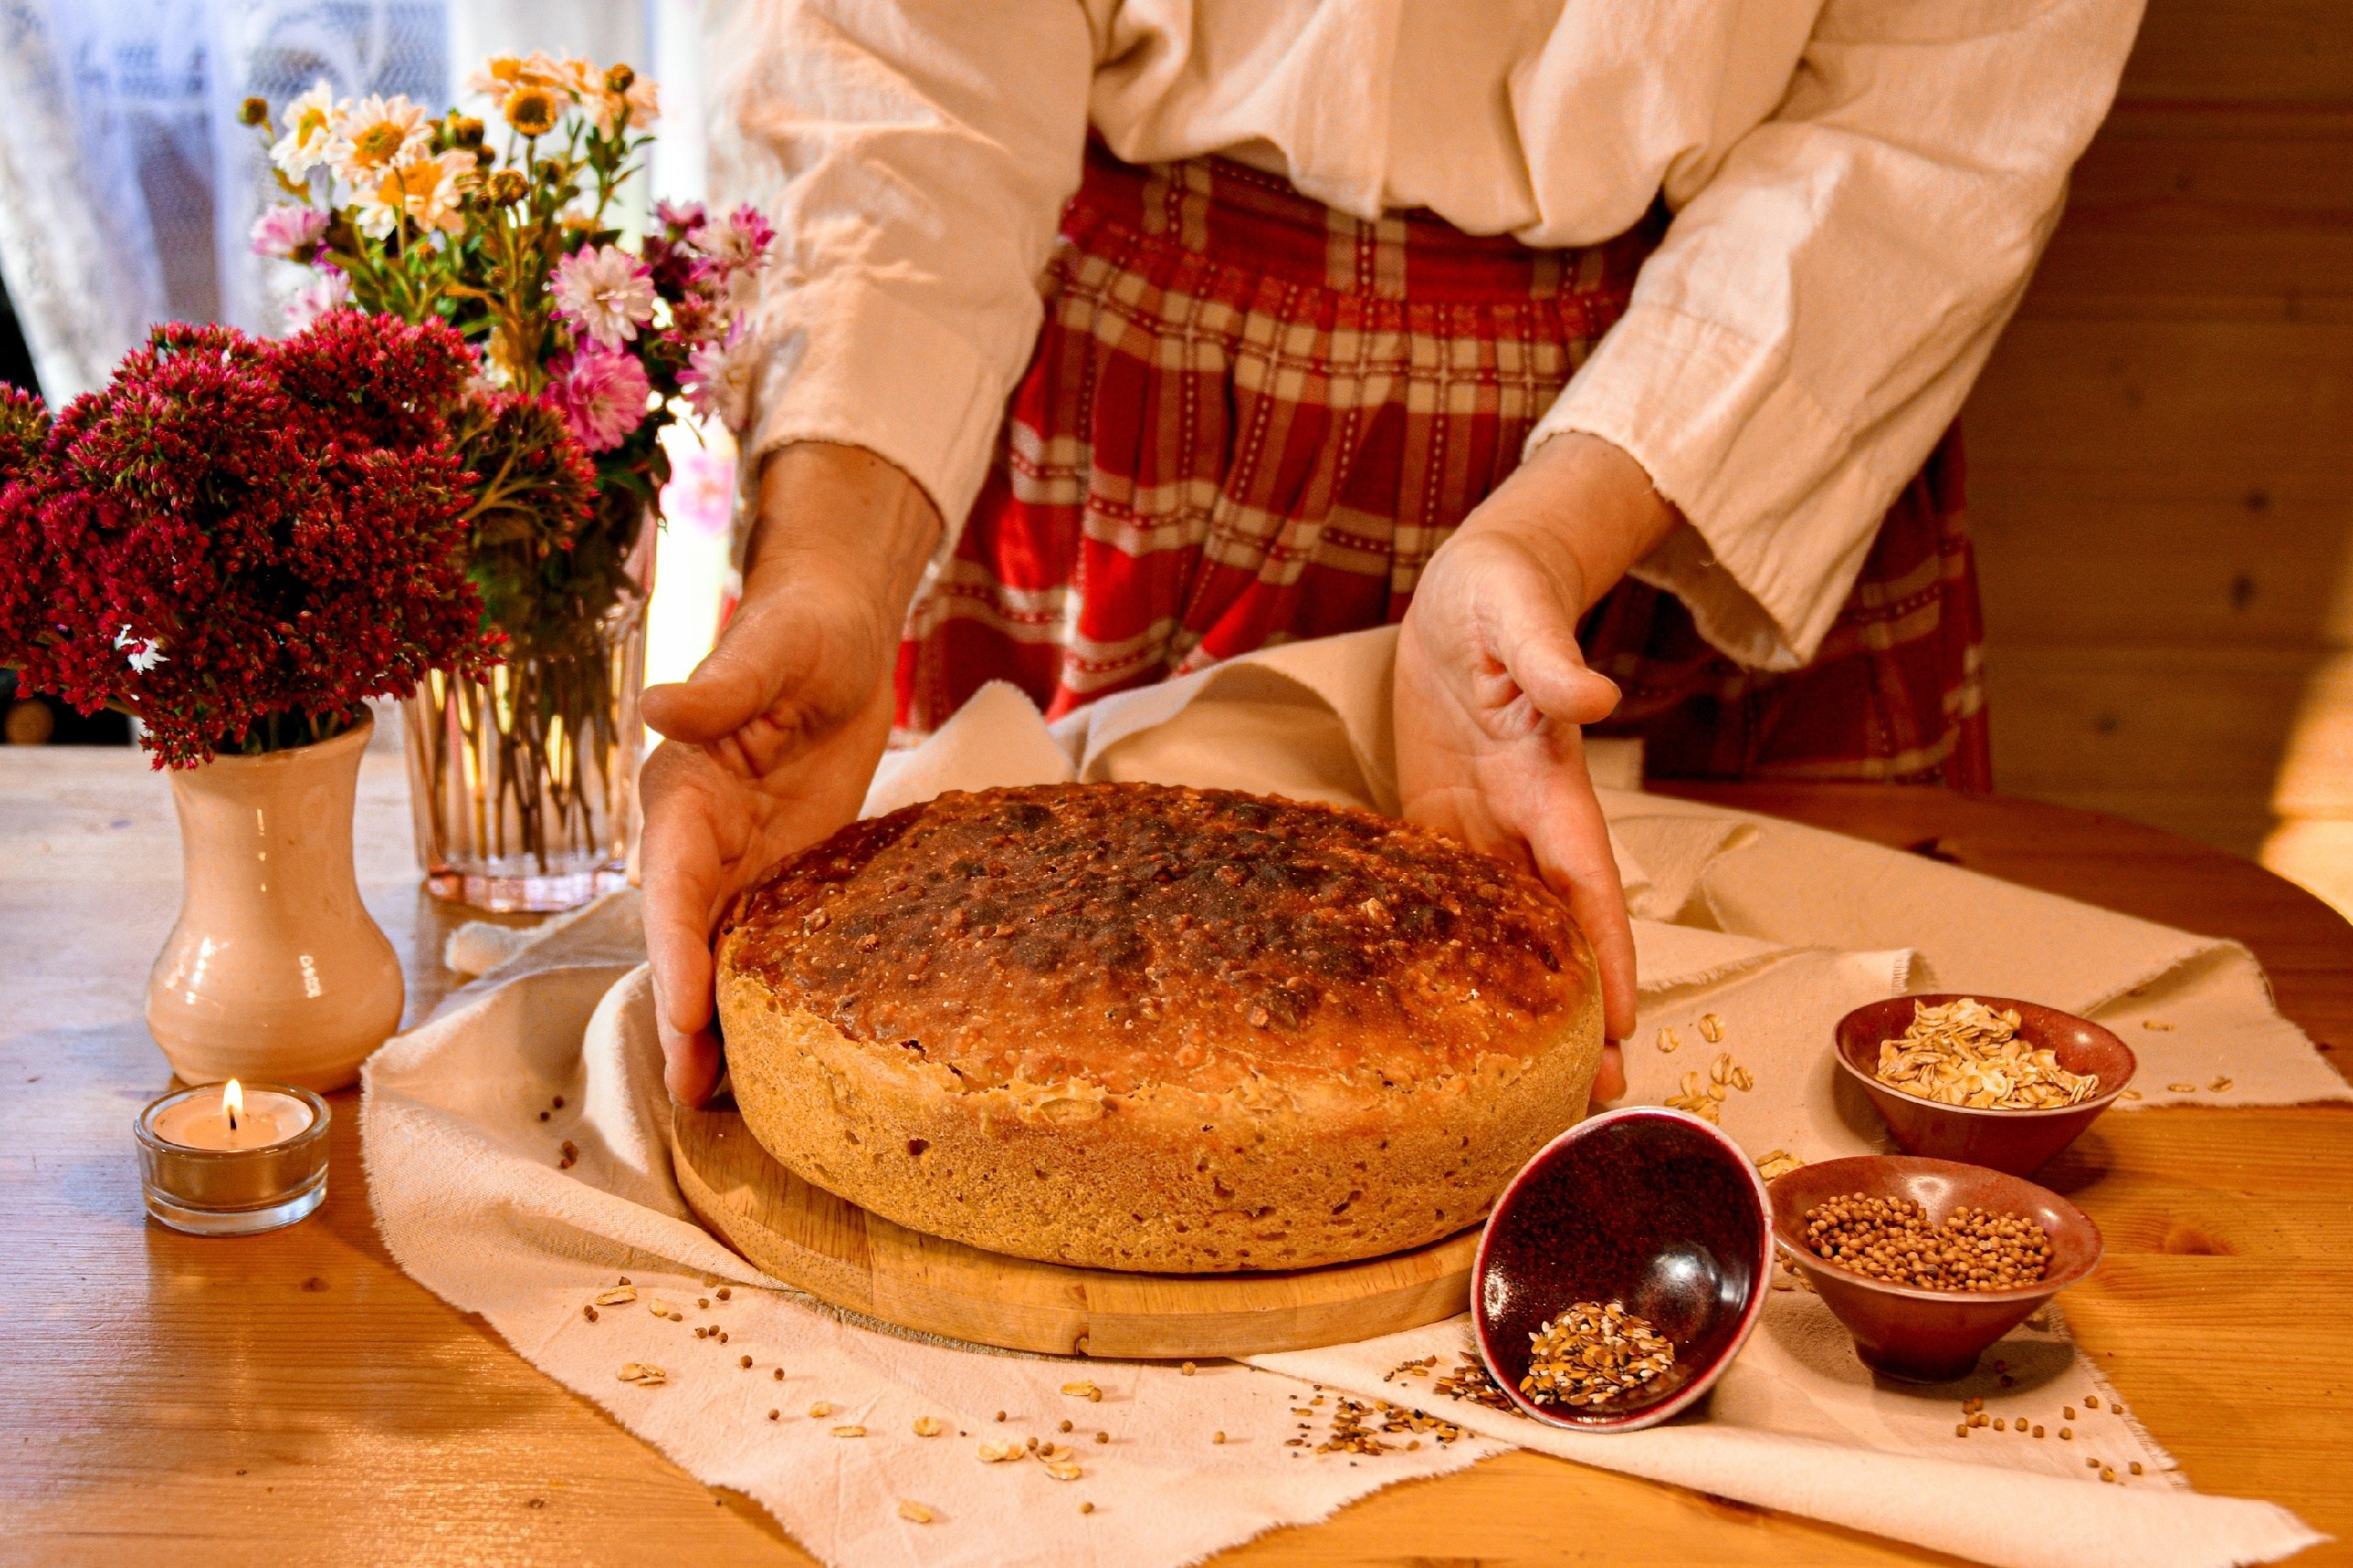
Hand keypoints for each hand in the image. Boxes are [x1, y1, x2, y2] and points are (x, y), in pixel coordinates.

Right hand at [639, 443, 940, 1103]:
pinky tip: (775, 1054)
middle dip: (681, 1015)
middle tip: (692, 1093)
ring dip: (714, 1024)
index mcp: (684, 791)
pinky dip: (761, 997)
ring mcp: (740, 861)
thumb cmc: (804, 631)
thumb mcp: (773, 649)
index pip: (671, 884)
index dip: (673, 951)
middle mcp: (699, 838)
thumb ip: (722, 686)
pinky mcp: (783, 871)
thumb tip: (656, 703)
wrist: (840, 633)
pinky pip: (763, 942)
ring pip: (715, 954)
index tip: (682, 1012)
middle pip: (682, 939)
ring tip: (721, 1103)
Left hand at [1393, 434, 1679, 1102]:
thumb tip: (1595, 695)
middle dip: (1578, 1023)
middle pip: (1560, 941)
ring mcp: (1484, 832)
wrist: (1469, 591)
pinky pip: (1445, 908)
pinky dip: (1449, 969)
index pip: (1588, 891)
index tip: (1620, 1033)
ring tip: (1522, 1098)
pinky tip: (1439, 1023)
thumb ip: (1553, 658)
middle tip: (1585, 1110)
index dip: (1606, 963)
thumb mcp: (1522, 615)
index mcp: (1551, 788)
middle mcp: (1525, 825)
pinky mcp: (1440, 826)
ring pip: (1507, 943)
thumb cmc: (1501, 596)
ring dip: (1519, 1017)